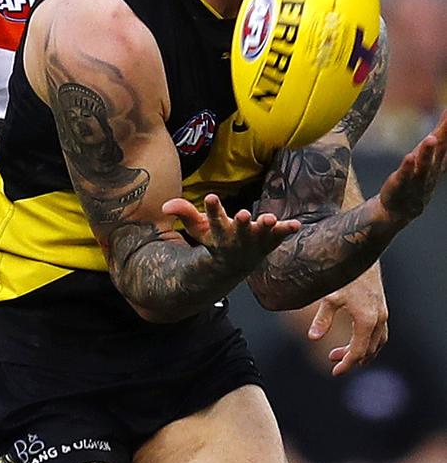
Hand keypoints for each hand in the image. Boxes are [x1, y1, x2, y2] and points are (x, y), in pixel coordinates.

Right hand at [163, 194, 300, 275]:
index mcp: (219, 234)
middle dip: (241, 223)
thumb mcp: (198, 229)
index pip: (214, 220)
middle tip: (242, 215)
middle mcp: (238, 239)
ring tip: (269, 218)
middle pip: (239, 231)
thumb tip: (165, 205)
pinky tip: (296, 224)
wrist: (234, 265)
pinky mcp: (269, 241)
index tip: (212, 197)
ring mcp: (255, 242)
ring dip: (265, 227)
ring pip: (261, 235)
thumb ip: (184, 213)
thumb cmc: (215, 241)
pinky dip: (287, 230)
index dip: (213, 210)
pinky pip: (279, 236)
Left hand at [308, 261, 387, 375]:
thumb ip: (323, 319)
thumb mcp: (330, 296)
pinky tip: (354, 338)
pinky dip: (369, 342)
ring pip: (377, 343)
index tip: (334, 372)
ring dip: (361, 352)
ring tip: (342, 353)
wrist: (362, 254)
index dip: (346, 364)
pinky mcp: (382, 308)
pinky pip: (379, 333)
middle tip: (332, 360)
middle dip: (351, 359)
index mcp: (366, 320)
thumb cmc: (345, 274)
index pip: (357, 352)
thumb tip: (313, 338)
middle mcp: (378, 319)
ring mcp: (383, 314)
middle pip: (368, 351)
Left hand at [378, 109, 446, 222]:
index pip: (445, 142)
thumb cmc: (417, 179)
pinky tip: (409, 157)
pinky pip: (405, 176)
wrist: (400, 210)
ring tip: (430, 139)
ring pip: (424, 166)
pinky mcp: (400, 186)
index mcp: (436, 161)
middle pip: (438, 152)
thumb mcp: (430, 158)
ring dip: (428, 153)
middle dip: (444, 136)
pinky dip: (408, 168)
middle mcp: (430, 170)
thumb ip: (440, 139)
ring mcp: (416, 179)